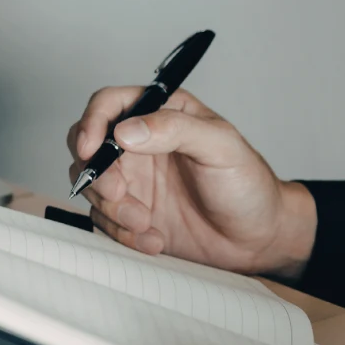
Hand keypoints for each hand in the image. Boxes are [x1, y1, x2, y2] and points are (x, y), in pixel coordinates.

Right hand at [67, 87, 315, 279]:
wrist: (258, 239)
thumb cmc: (248, 185)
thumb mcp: (221, 146)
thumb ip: (175, 129)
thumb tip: (126, 131)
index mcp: (160, 115)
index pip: (108, 105)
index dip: (91, 123)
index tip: (90, 150)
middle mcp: (139, 144)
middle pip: (86, 145)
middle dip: (96, 173)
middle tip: (119, 193)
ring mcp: (131, 180)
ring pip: (89, 185)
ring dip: (111, 208)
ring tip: (146, 222)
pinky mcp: (128, 213)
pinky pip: (103, 220)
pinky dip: (122, 233)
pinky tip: (154, 239)